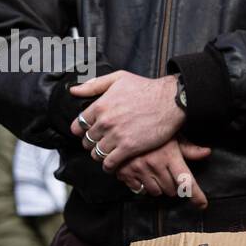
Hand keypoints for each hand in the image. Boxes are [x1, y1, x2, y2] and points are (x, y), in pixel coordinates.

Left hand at [69, 70, 184, 170]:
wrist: (170, 101)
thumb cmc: (147, 88)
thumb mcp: (118, 78)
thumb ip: (94, 84)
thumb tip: (74, 90)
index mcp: (100, 106)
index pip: (79, 124)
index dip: (81, 130)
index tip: (86, 133)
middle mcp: (105, 122)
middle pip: (87, 140)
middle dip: (91, 143)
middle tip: (98, 144)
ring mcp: (117, 136)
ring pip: (96, 153)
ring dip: (99, 155)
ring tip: (105, 155)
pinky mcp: (129, 148)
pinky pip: (110, 162)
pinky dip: (108, 166)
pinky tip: (111, 166)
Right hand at [115, 137, 211, 207]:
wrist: (121, 125)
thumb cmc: (151, 129)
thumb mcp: (171, 135)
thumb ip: (188, 148)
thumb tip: (207, 152)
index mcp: (169, 155)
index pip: (186, 181)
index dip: (196, 196)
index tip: (202, 204)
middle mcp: (155, 164)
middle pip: (172, 190)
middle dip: (173, 186)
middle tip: (168, 174)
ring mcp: (139, 170)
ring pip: (156, 192)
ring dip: (158, 187)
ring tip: (155, 174)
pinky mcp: (125, 173)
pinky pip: (139, 190)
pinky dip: (142, 185)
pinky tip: (142, 174)